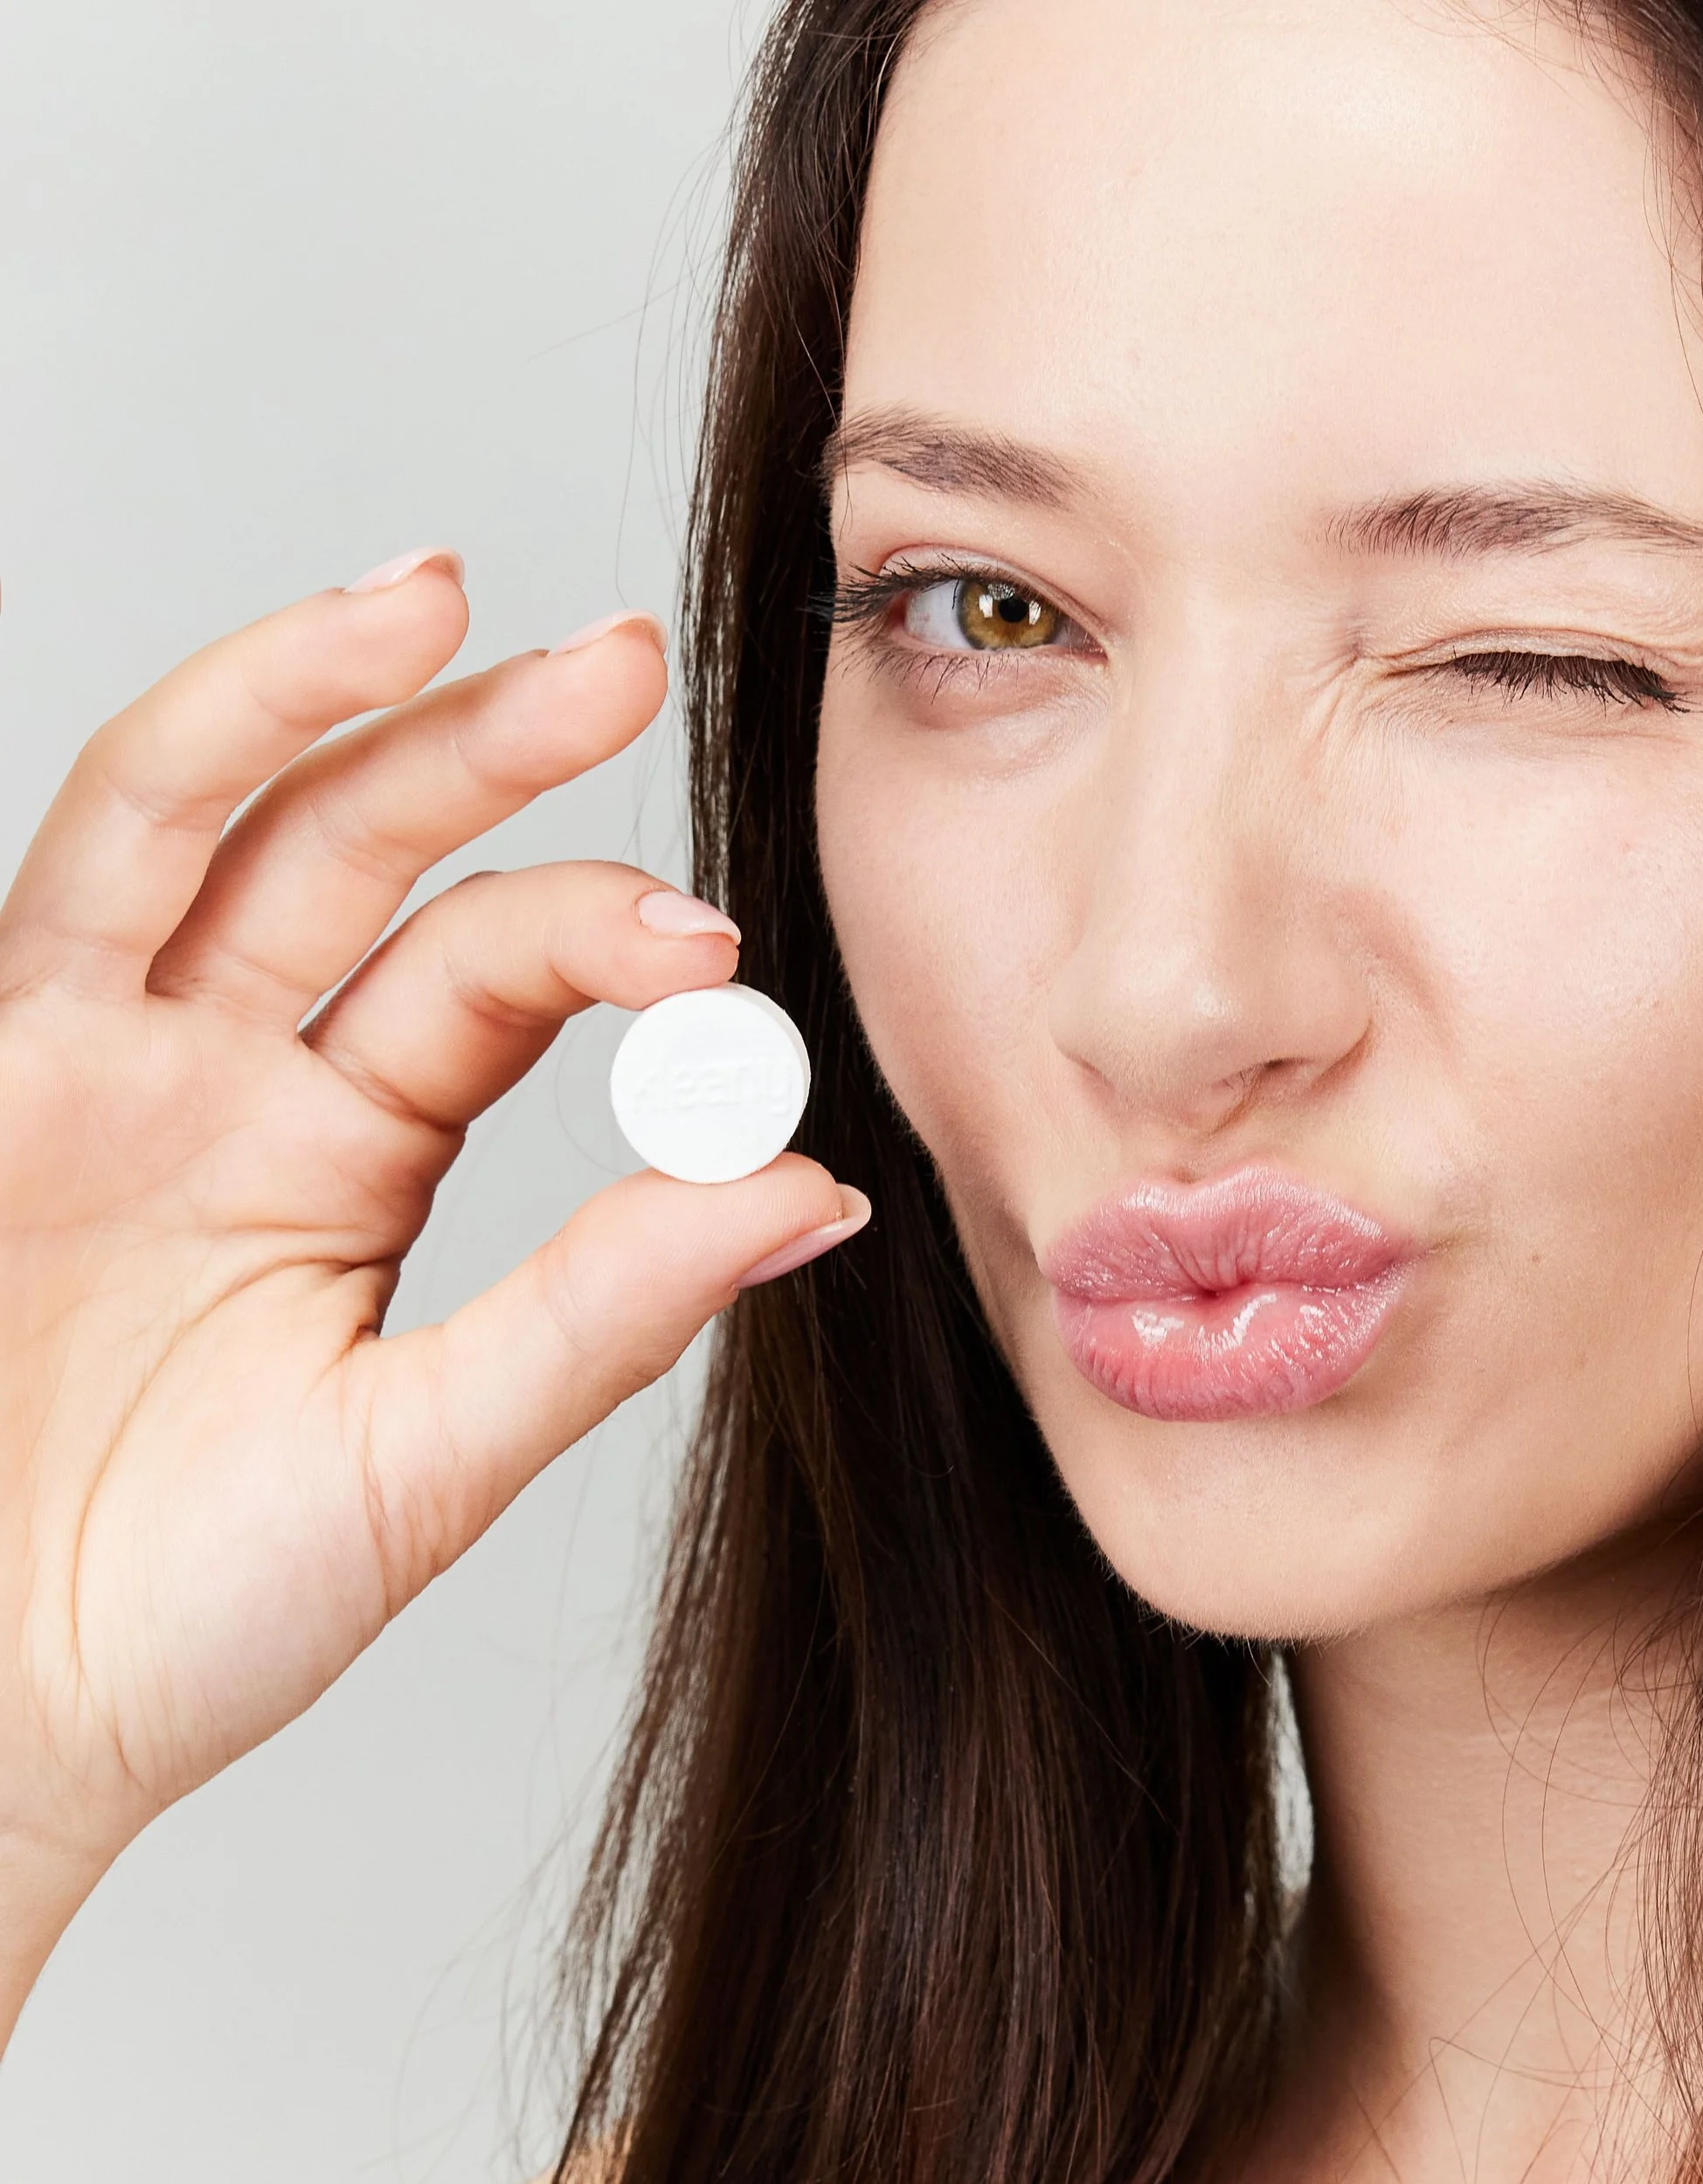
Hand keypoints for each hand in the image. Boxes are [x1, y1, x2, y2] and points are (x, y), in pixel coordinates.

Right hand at [0, 553, 858, 2014]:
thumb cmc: (185, 1616)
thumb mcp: (424, 1459)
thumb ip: (605, 1312)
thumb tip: (814, 1195)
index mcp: (344, 1147)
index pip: (487, 974)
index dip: (596, 934)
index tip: (712, 951)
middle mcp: (225, 1074)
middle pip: (364, 852)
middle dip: (482, 741)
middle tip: (622, 657)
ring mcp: (90, 1063)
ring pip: (205, 826)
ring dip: (307, 699)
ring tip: (429, 592)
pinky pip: (66, 894)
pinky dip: (168, 775)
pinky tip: (259, 698)